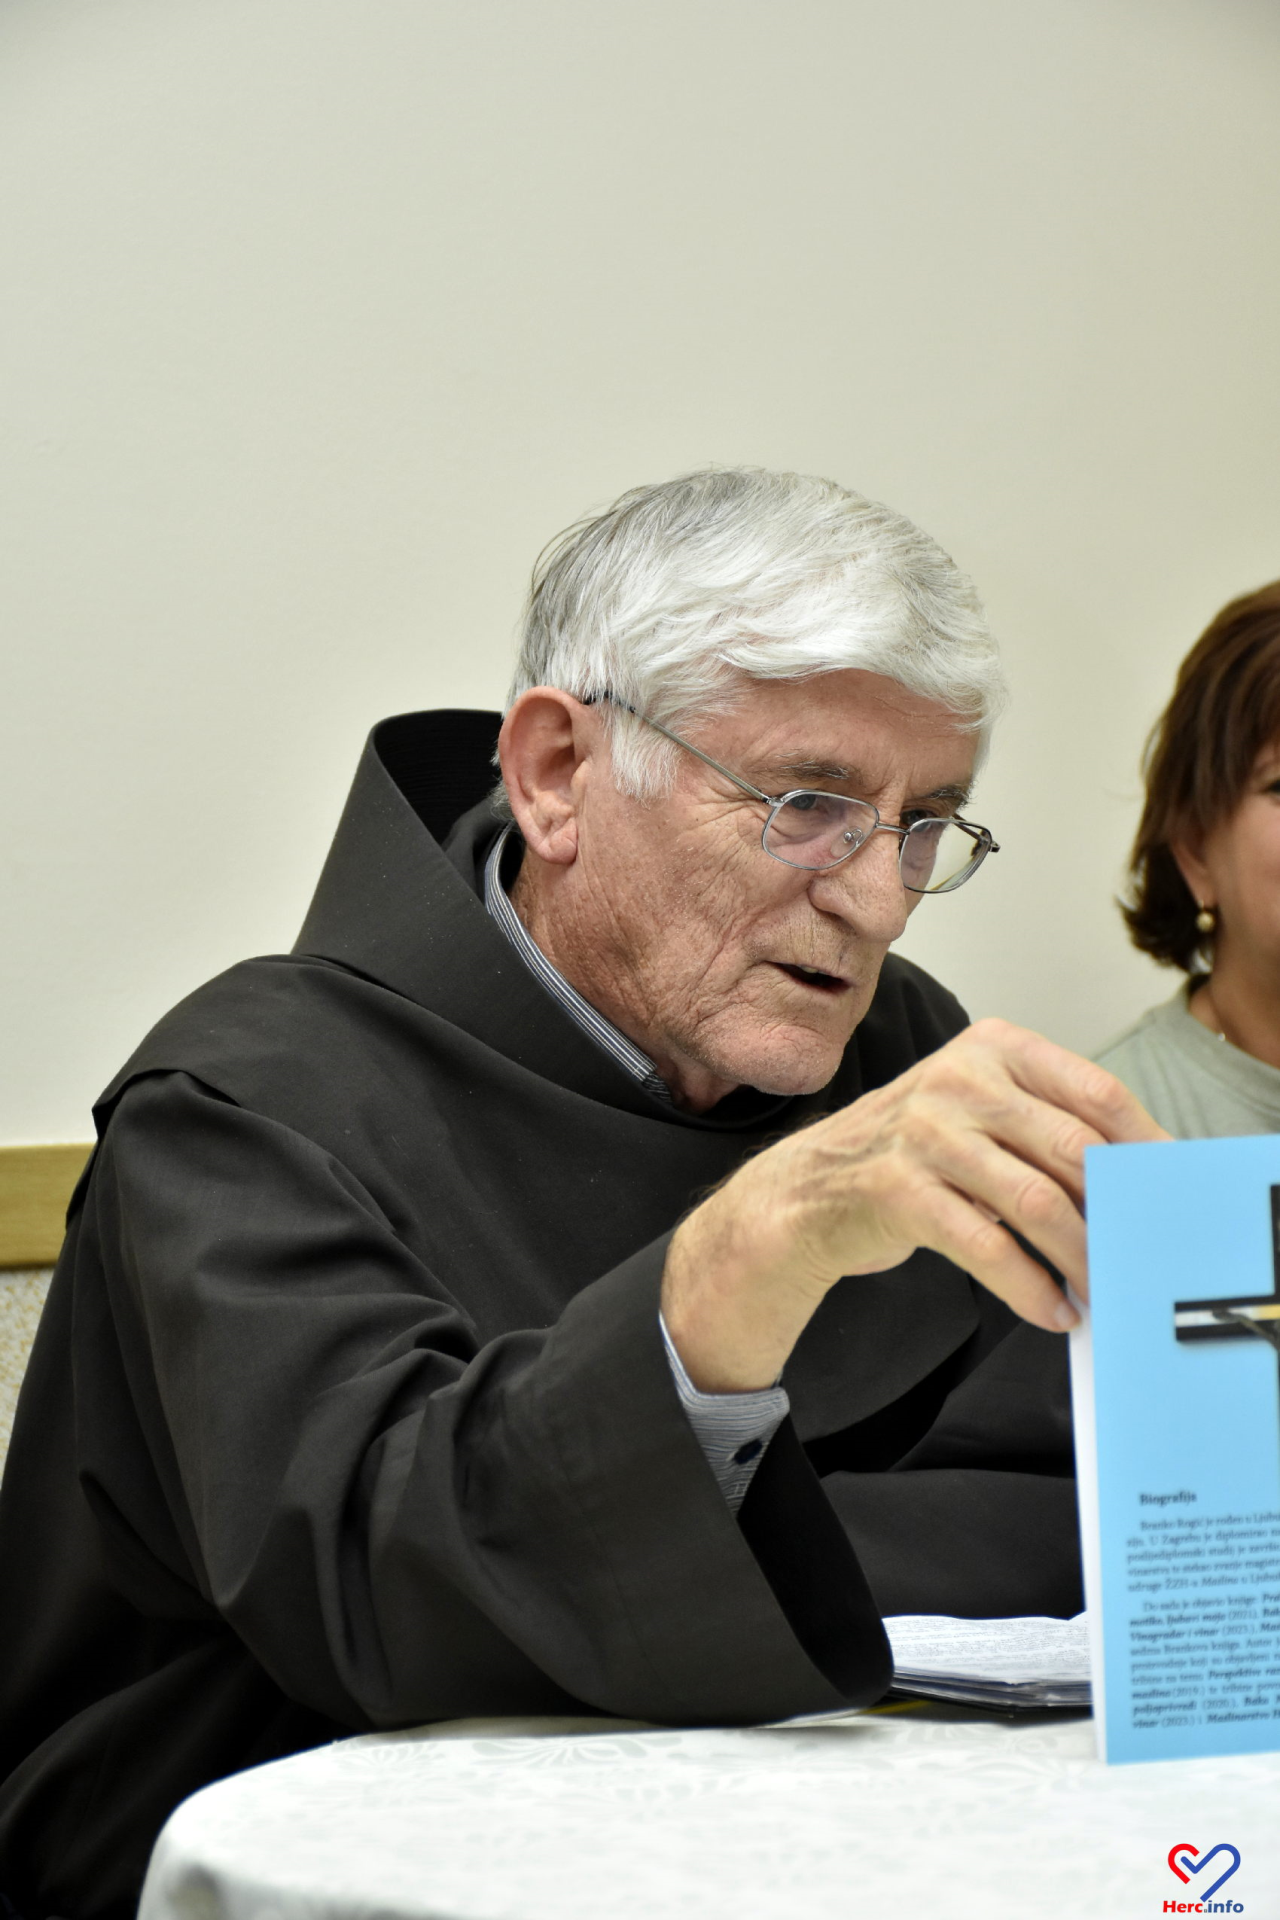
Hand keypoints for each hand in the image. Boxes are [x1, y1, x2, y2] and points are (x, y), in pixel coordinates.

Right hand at [660, 1017, 1166, 1390]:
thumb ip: (1049, 1129)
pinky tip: (1051, 1310)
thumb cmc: (914, 1152)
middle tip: (1144, 1252)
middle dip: (1118, 1211)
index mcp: (993, 1048)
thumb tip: (1142, 1181)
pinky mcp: (899, 1189)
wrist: (809, 1187)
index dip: (1146, 1144)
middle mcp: (960, 1079)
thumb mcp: (980, 1113)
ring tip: (1101, 1290)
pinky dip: (1029, 1287)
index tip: (1175, 1188)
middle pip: (1074, 1149)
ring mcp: (926, 1131)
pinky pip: (986, 1246)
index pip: (1095, 1091)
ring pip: (1036, 1202)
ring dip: (1080, 1257)